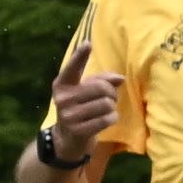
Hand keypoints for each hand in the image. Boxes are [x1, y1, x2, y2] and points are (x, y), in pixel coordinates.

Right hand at [43, 40, 117, 168]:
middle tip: (109, 99)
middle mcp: (62, 98)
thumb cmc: (81, 108)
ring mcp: (69, 115)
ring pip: (106, 103)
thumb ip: (102, 80)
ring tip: (105, 110)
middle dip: (111, 93)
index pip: (72, 68)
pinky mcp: (78, 130)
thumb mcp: (86, 92)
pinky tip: (106, 119)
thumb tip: (120, 78)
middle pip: (101, 88)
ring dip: (112, 107)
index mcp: (62, 84)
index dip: (80, 56)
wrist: (67, 138)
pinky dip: (112, 118)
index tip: (87, 44)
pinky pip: (107, 118)